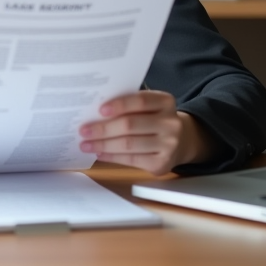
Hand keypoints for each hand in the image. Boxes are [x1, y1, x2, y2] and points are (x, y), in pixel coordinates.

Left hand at [78, 91, 211, 175]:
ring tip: (86, 144)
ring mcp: (169, 145)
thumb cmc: (155, 119)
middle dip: (103, 128)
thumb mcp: (150, 106)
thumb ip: (130, 105)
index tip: (100, 110)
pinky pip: (131, 160)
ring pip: (129, 145)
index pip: (140, 101)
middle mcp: (170, 123)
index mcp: (166, 102)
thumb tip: (95, 113)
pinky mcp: (162, 164)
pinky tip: (99, 153)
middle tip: (84, 130)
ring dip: (103, 145)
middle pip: (130, 125)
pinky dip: (112, 156)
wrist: (181, 141)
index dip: (119, 105)